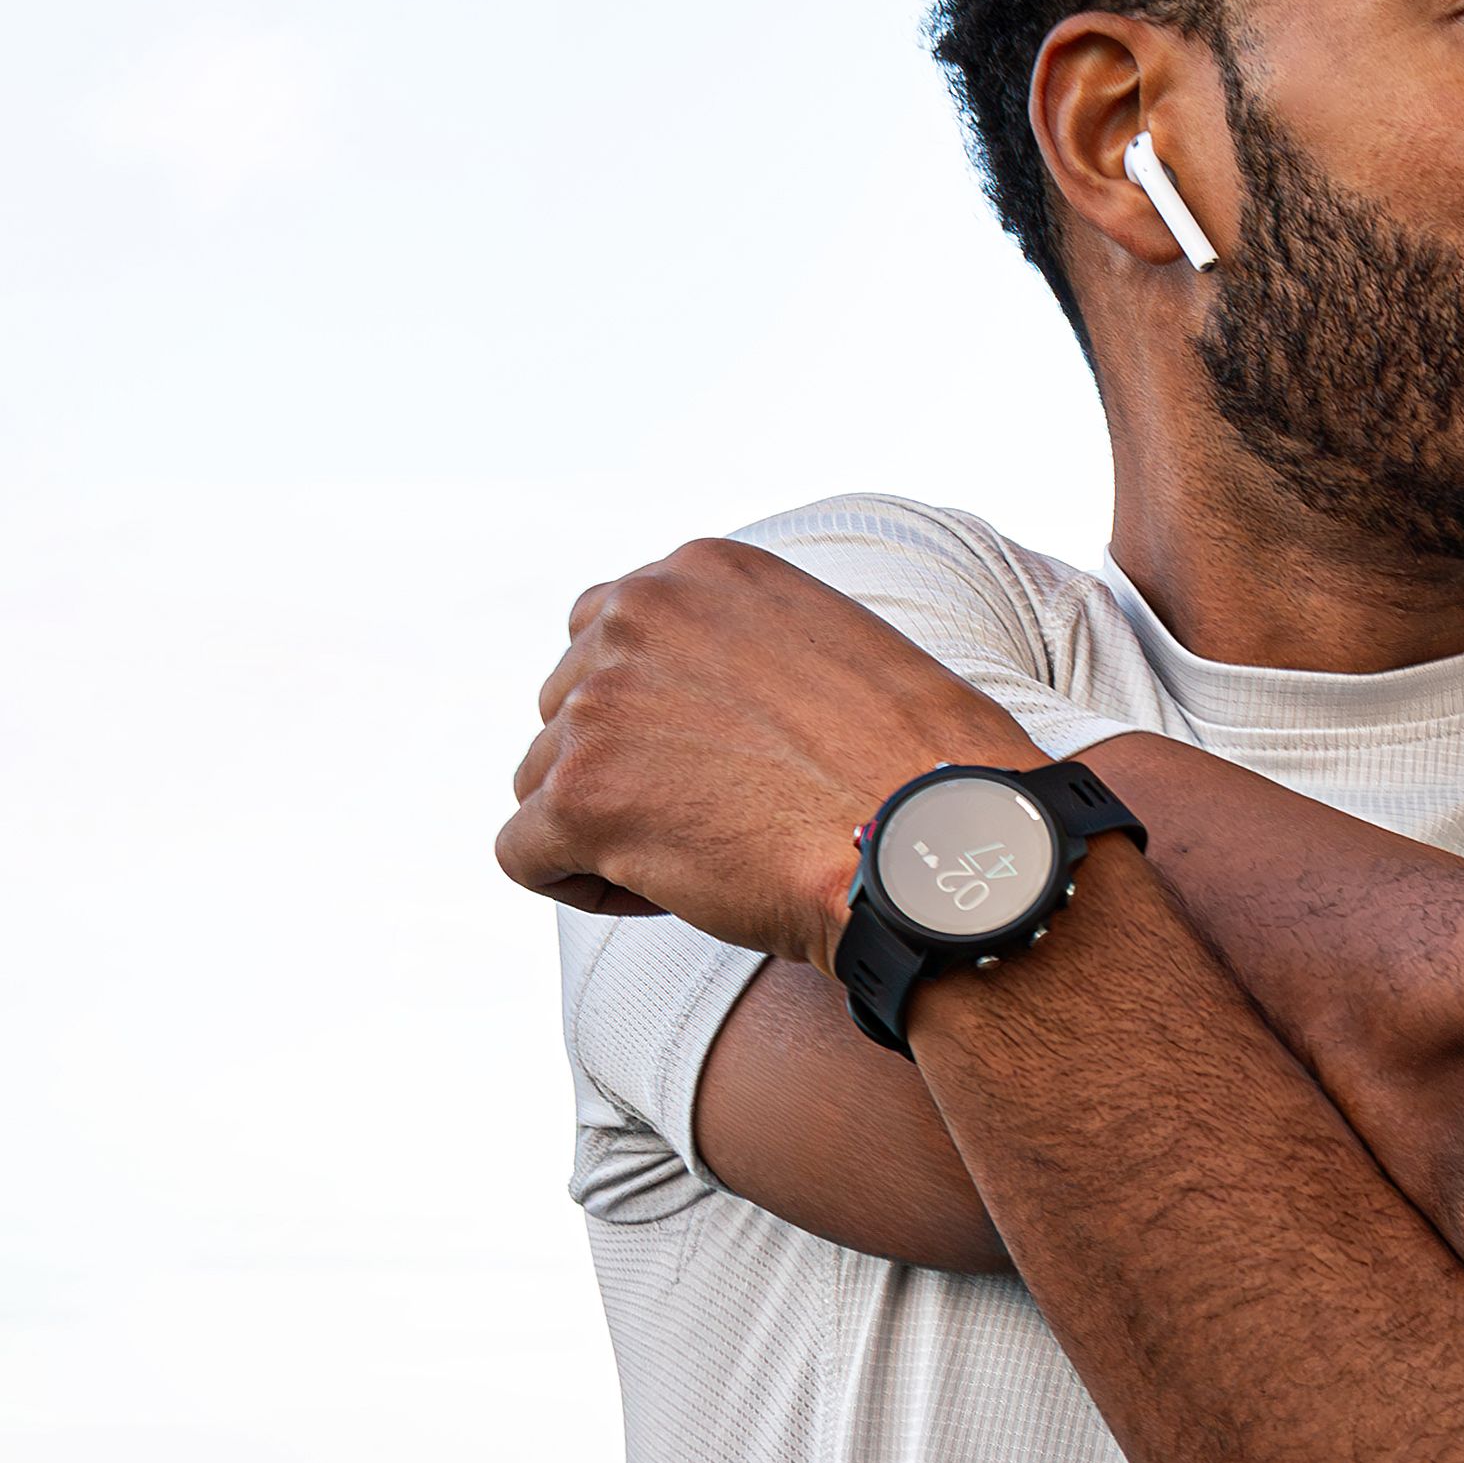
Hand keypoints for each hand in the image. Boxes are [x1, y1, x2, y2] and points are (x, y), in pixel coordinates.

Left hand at [496, 538, 1045, 961]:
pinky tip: (670, 892)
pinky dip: (585, 885)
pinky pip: (524, 854)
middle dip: (623, 768)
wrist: (939, 842)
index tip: (721, 756)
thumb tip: (681, 707)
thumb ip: (736, 650)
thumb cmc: (916, 772)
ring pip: (540, 780)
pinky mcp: (578, 795)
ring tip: (707, 856)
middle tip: (720, 812)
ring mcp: (600, 702)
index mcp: (702, 570)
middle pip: (565, 706)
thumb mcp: (829, 652)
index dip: (652, 710)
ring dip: (607, 827)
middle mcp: (639, 613)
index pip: (609, 631)